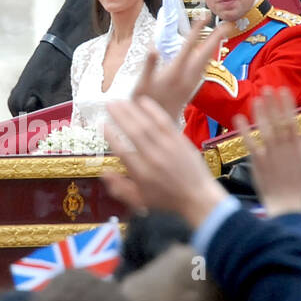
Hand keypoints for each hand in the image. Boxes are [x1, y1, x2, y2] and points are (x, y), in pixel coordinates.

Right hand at [100, 96, 227, 226]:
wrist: (198, 197)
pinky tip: (143, 101)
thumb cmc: (168, 200)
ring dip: (133, 111)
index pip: (123, 151)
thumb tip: (103, 173)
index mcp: (142, 174)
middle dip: (119, 116)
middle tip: (109, 104)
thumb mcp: (140, 200)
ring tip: (121, 101)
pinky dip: (153, 110)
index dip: (111, 137)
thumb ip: (120, 187)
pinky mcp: (180, 141)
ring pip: (147, 124)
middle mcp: (154, 159)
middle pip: (134, 133)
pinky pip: (165, 121)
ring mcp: (168, 148)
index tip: (102, 125)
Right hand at [132, 22, 230, 120]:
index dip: (197, 30)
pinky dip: (208, 59)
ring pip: (206, 62)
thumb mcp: (141, 85)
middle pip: (205, 53)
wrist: (155, 129)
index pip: (189, 46)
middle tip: (228, 23)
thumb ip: (148, 66)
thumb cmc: (143, 106)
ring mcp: (190, 84)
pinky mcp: (190, 90)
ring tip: (221, 35)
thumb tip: (153, 47)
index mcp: (175, 73)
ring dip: (214, 47)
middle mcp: (186, 78)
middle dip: (216, 37)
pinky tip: (208, 56)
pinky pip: (203, 70)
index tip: (205, 15)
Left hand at [230, 87, 300, 216]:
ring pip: (265, 129)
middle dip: (273, 105)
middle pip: (278, 122)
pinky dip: (245, 131)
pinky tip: (238, 118)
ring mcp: (270, 153)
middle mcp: (283, 147)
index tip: (283, 90)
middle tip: (268, 88)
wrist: (286, 203)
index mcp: (296, 145)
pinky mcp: (257, 161)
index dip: (288, 104)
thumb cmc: (298, 182)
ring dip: (260, 114)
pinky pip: (250, 143)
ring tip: (256, 99)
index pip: (292, 120)